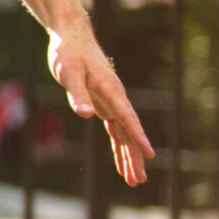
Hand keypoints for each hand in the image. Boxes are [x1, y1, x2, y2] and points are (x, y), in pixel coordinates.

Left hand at [48, 25, 153, 185]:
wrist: (72, 37)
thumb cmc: (69, 53)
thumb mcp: (69, 72)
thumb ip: (78, 94)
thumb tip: (86, 114)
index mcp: (111, 90)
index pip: (128, 118)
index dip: (138, 137)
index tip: (149, 155)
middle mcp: (115, 98)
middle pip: (129, 132)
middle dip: (134, 157)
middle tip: (138, 181)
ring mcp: (111, 102)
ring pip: (123, 134)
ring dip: (128, 156)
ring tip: (134, 179)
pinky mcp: (102, 103)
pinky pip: (115, 129)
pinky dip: (118, 145)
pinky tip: (122, 161)